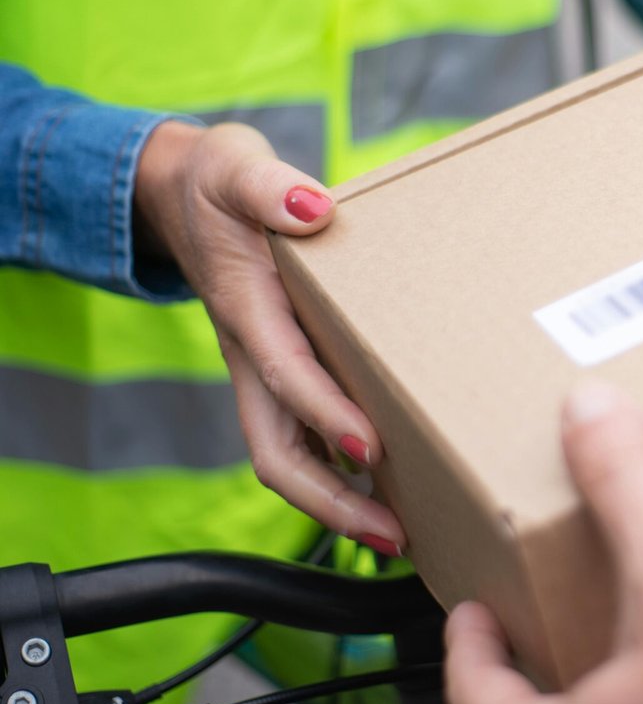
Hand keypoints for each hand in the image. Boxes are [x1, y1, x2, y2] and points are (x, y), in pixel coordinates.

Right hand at [134, 121, 403, 552]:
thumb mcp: (237, 169)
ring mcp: (268, 372)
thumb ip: (270, 187)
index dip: (327, 415)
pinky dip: (344, 471)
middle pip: (281, 452)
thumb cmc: (219, 185)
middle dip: (332, 501)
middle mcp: (255, 356)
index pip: (287, 375)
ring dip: (340, 502)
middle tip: (391, 535)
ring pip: (293, 456)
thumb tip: (312, 209)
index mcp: (248, 312)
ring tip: (399, 535)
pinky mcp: (287, 373)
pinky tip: (393, 489)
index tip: (372, 447)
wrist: (182, 195)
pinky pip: (309, 438)